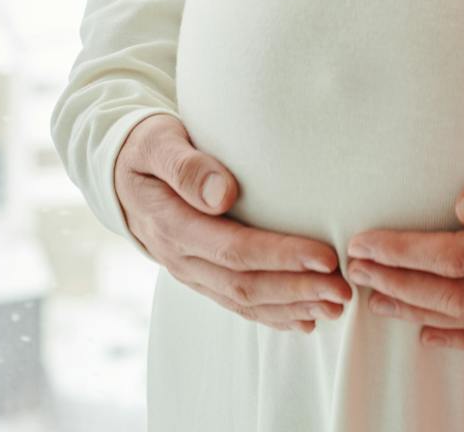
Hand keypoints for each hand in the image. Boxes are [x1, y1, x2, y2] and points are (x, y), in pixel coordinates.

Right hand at [112, 113, 349, 332]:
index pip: (234, 249)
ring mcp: (190, 271)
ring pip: (243, 300)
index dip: (280, 256)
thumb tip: (223, 193)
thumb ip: (187, 167)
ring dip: (291, 307)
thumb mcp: (157, 144)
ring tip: (335, 306)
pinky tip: (305, 318)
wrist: (120, 172)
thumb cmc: (146, 148)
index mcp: (172, 225)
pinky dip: (271, 314)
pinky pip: (236, 302)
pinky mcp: (199, 274)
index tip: (324, 256)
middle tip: (343, 290)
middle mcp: (181, 257)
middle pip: (244, 284)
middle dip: (296, 290)